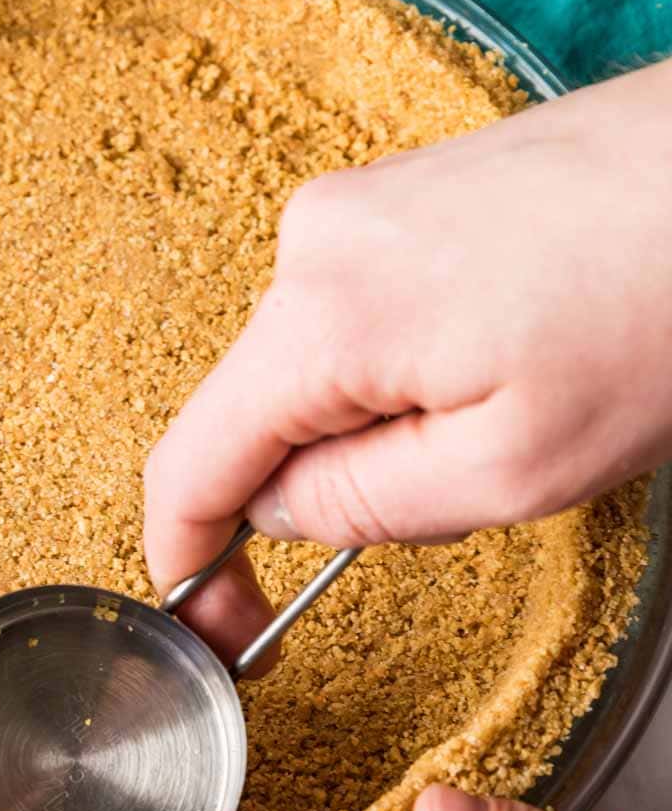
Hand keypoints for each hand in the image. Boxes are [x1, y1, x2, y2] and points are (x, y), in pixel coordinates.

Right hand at [141, 58, 671, 667]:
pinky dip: (408, 360)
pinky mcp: (402, 186)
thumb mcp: (517, 466)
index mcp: (322, 314)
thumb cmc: (662, 304)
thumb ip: (367, 507)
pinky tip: (511, 351)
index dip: (186, 559)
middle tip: (458, 500)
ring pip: (318, 361)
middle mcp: (313, 239)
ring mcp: (357, 200)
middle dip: (325, 480)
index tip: (214, 624)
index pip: (191, 462)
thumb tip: (280, 510)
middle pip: (257, 409)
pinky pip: (362, 306)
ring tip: (518, 402)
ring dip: (380, 416)